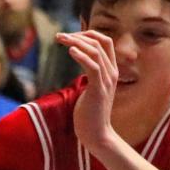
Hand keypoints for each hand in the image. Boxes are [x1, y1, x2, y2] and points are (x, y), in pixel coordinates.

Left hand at [56, 30, 117, 153]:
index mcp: (110, 70)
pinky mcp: (99, 90)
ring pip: (95, 51)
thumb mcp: (91, 90)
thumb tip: (81, 66)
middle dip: (78, 35)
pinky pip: (93, 66)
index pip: (104, 42)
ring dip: (76, 42)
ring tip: (60, 39)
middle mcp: (111, 72)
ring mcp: (106, 80)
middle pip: (99, 42)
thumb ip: (89, 76)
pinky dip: (81, 56)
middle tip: (59, 36)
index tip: (70, 36)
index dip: (88, 34)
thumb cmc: (90, 115)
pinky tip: (70, 51)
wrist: (97, 136)